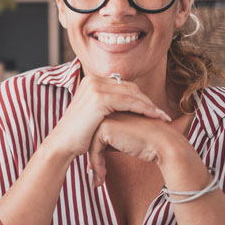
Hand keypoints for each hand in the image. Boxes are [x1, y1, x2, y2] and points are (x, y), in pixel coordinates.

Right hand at [48, 75, 171, 160]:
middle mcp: (92, 80)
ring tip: (162, 117)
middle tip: (162, 114)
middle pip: (129, 86)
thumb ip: (106, 105)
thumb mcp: (92, 114)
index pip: (123, 84)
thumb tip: (126, 107)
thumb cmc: (78, 134)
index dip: (140, 96)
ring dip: (149, 105)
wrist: (62, 144)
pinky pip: (129, 102)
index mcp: (91, 81)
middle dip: (147, 100)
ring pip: (131, 93)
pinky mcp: (99, 99)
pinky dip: (144, 109)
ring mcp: (95, 88)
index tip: (154, 109)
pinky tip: (154, 117)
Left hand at [87, 112, 174, 186]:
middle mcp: (107, 112)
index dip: (97, 153)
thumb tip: (95, 156)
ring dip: (95, 164)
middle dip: (93, 159)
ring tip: (99, 180)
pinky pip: (93, 149)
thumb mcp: (126, 141)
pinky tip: (102, 177)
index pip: (98, 134)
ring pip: (90, 143)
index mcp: (113, 111)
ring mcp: (105, 118)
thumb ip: (111, 142)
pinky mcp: (105, 127)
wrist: (164, 143)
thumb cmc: (149, 144)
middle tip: (96, 178)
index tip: (98, 170)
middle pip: (92, 138)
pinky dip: (97, 164)